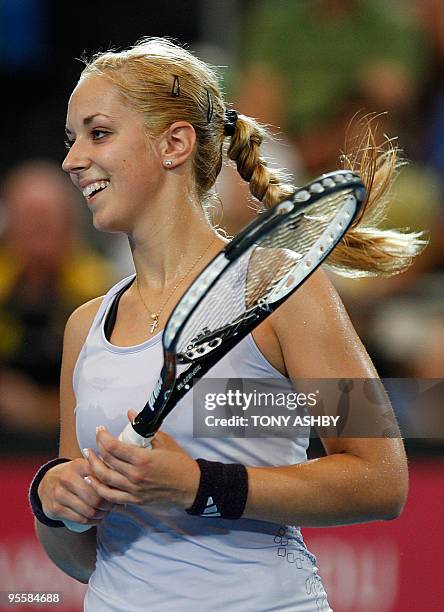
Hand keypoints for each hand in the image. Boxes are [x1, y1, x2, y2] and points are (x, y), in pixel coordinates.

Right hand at [38, 457, 113, 527]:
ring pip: (89, 511)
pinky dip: (92, 521)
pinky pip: (80, 519)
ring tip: (106, 512)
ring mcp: (59, 494)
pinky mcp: (55, 508)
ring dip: (101, 515)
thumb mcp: (86, 467)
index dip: (113, 490)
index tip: (118, 494)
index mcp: (79, 465)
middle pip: (96, 499)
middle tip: (113, 507)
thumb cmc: (75, 474)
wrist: (47, 482)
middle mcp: (67, 478)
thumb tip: (124, 488)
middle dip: (108, 506)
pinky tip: (96, 518)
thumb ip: (103, 473)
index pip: (102, 480)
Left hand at [83, 411, 199, 508]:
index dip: (103, 436)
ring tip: (89, 456)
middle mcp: (135, 476)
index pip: (113, 446)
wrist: (191, 486)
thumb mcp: (164, 441)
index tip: (101, 429)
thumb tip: (131, 413)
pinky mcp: (135, 500)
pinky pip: (111, 496)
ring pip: (104, 479)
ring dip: (93, 466)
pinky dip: (98, 488)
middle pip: (107, 460)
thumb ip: (144, 428)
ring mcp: (134, 490)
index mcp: (143, 459)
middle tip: (95, 439)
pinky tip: (92, 479)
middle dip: (97, 447)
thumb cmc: (180, 463)